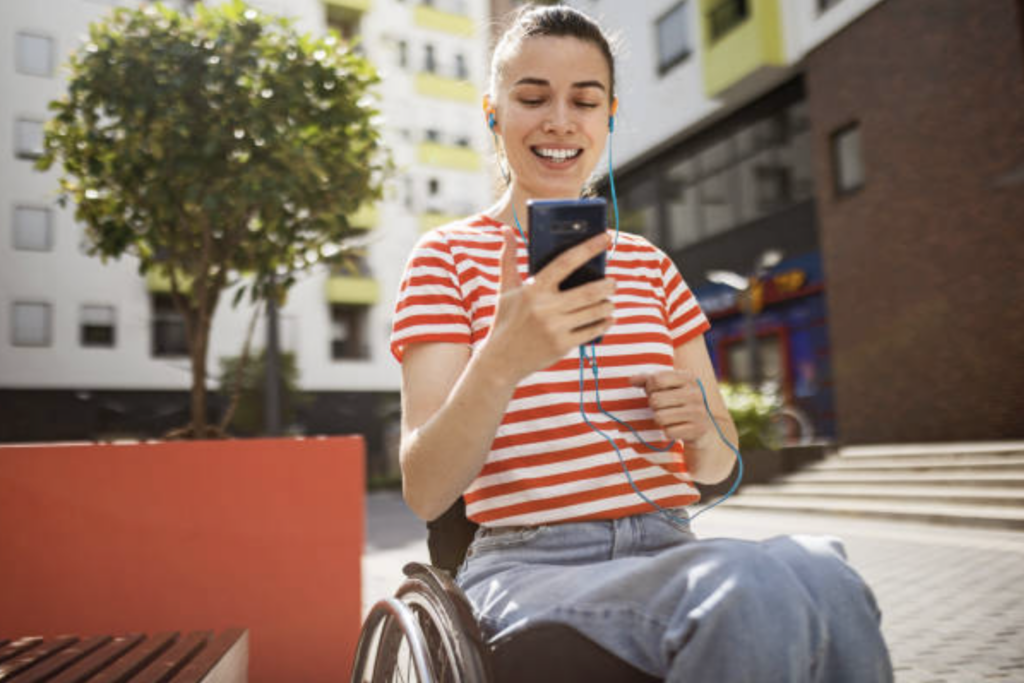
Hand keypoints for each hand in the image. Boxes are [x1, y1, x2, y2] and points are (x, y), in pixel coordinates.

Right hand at [485, 227, 614, 382]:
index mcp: (534, 288)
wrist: (501, 360)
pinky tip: (608, 318)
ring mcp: (554, 328)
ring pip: (594, 311)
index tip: (606, 238)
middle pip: (589, 291)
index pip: (566, 262)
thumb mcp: (505, 288)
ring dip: (608, 305)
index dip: (588, 247)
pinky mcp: (562, 345)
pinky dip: (605, 323)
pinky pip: (592, 331)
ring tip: (609, 301)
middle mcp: (545, 307)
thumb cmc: (506, 319)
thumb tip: (506, 230)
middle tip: (613, 282)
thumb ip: (509, 257)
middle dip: (608, 285)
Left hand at [630, 369, 713, 446]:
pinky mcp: (697, 429)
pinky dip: (669, 432)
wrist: (703, 426)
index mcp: (687, 377)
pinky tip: (678, 427)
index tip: (656, 391)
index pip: (656, 379)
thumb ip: (648, 380)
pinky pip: (669, 432)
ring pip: (660, 417)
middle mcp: (695, 393)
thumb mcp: (667, 387)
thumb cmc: (678, 402)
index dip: (650, 387)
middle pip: (655, 400)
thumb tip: (631, 380)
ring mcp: (697, 411)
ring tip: (670, 417)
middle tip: (664, 407)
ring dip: (660, 419)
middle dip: (654, 406)